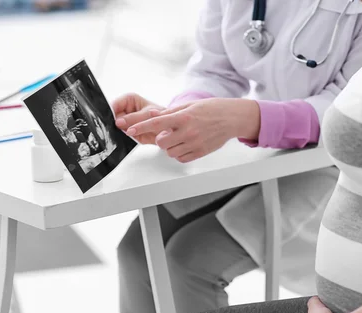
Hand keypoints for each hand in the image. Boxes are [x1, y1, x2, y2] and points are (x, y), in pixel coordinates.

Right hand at [112, 93, 164, 144]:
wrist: (170, 130)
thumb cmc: (163, 117)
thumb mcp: (149, 115)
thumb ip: (133, 118)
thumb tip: (118, 122)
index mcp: (128, 100)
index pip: (114, 104)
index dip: (110, 112)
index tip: (111, 120)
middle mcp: (125, 110)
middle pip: (113, 117)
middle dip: (115, 124)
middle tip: (123, 128)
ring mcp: (126, 122)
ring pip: (116, 128)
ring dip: (120, 132)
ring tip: (132, 132)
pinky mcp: (128, 133)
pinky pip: (122, 136)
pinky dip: (126, 139)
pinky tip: (133, 137)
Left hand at [126, 98, 260, 162]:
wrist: (231, 118)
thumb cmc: (211, 109)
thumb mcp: (190, 105)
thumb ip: (171, 112)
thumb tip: (153, 116)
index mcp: (184, 117)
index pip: (156, 123)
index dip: (141, 127)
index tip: (130, 130)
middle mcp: (189, 131)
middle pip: (161, 142)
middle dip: (161, 139)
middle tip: (169, 133)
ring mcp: (195, 143)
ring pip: (170, 152)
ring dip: (170, 146)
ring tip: (180, 137)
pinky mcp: (200, 152)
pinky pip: (181, 158)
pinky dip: (180, 153)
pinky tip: (186, 144)